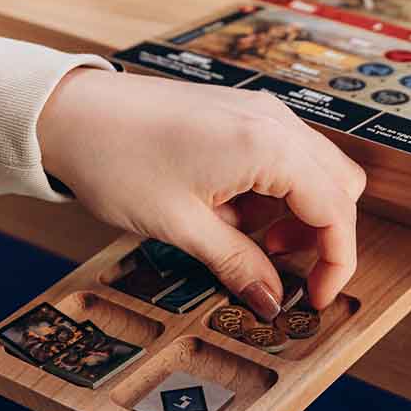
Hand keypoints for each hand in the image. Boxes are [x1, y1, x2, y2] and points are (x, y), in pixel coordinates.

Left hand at [37, 70, 365, 318]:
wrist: (72, 113)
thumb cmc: (116, 158)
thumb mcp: (180, 226)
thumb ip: (238, 264)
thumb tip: (272, 299)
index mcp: (267, 145)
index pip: (335, 208)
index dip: (336, 261)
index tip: (316, 296)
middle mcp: (273, 120)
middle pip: (338, 184)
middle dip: (322, 234)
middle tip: (283, 268)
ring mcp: (258, 111)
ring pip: (314, 168)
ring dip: (299, 212)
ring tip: (249, 240)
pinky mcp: (240, 111)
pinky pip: (283, 153)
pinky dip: (275, 189)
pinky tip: (232, 210)